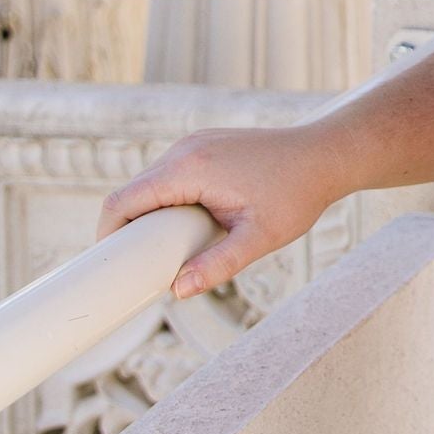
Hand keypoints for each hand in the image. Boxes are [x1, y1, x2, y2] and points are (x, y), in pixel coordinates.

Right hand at [96, 127, 350, 299]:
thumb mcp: (259, 238)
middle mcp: (185, 149)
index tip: (107, 266)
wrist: (327, 154)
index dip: (106, 235)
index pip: (123, 201)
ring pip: (150, 183)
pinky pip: (169, 174)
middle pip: (132, 193)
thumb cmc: (298, 195)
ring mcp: (194, 142)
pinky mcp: (204, 144)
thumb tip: (177, 291)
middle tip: (136, 269)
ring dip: (148, 215)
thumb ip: (218, 265)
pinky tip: (183, 226)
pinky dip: (166, 199)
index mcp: (189, 169)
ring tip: (163, 252)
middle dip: (127, 230)